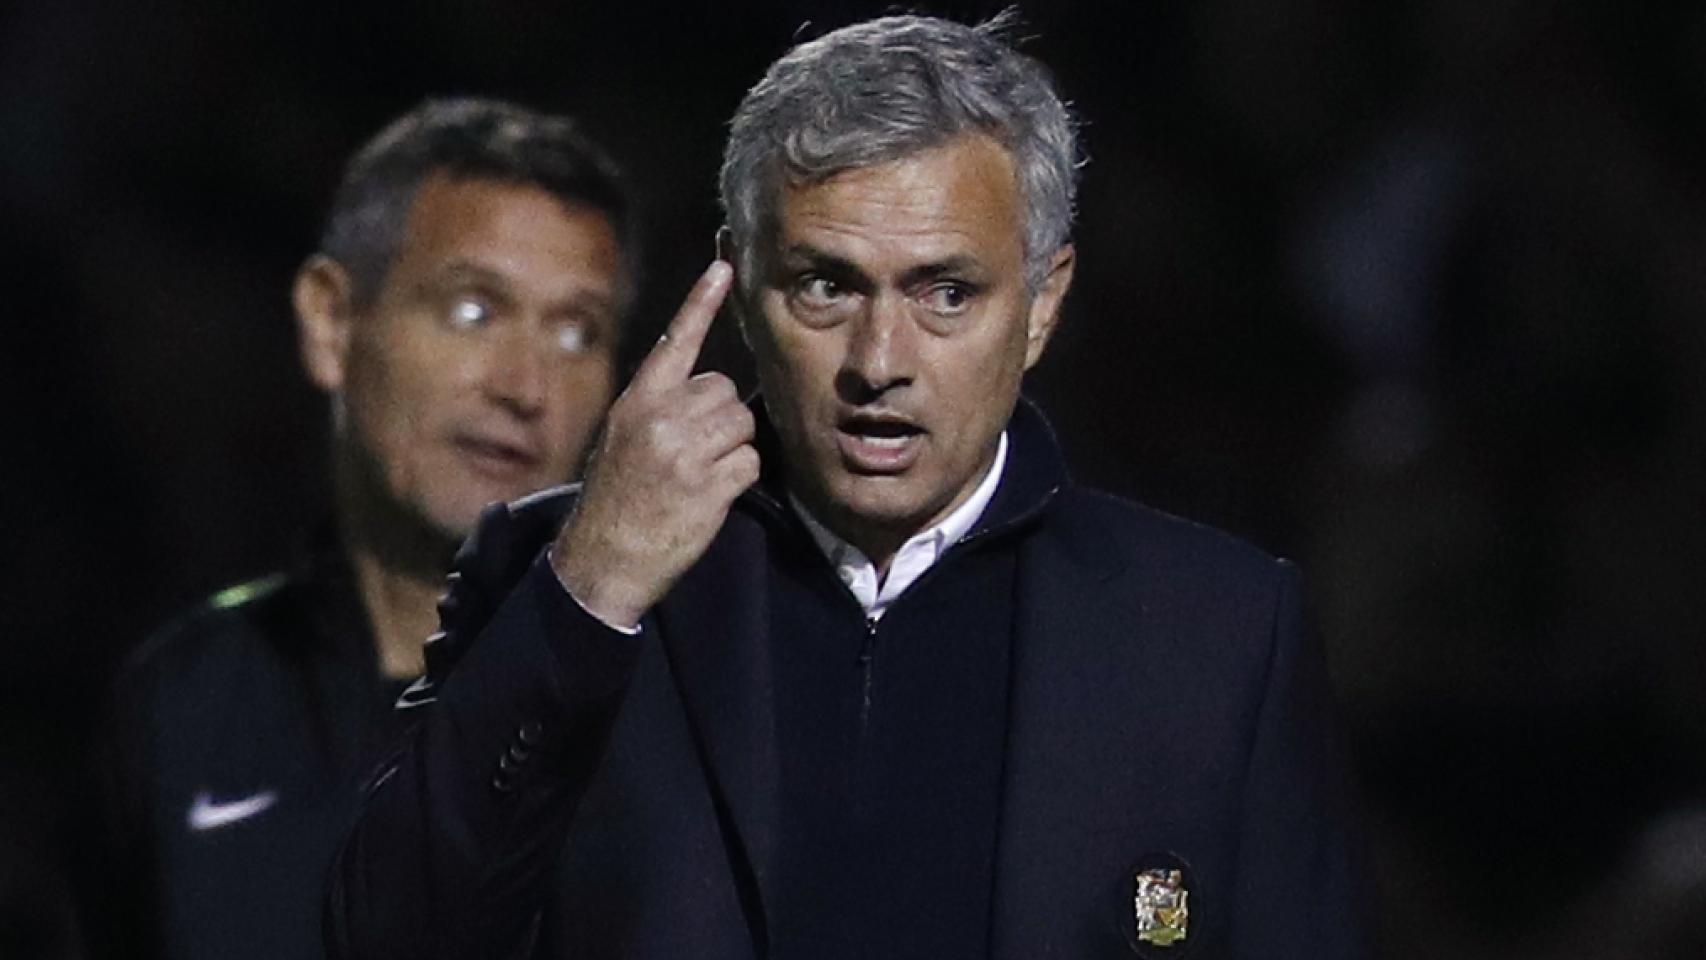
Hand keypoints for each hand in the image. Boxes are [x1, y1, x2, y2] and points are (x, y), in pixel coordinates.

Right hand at [552, 261, 757, 627]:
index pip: (675, 340)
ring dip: (733, 450)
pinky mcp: (710, 486)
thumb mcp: (623, 440)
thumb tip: (712, 393)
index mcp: (636, 402)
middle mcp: (660, 419)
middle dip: (721, 419)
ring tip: (700, 475)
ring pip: (743, 425)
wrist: (603, 561)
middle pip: (725, 390)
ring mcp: (686, 452)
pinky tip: (710, 497)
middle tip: (695, 453)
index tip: (724, 266)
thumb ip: (660, 409)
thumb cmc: (617, 501)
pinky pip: (750, 463)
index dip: (702, 302)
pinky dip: (740, 479)